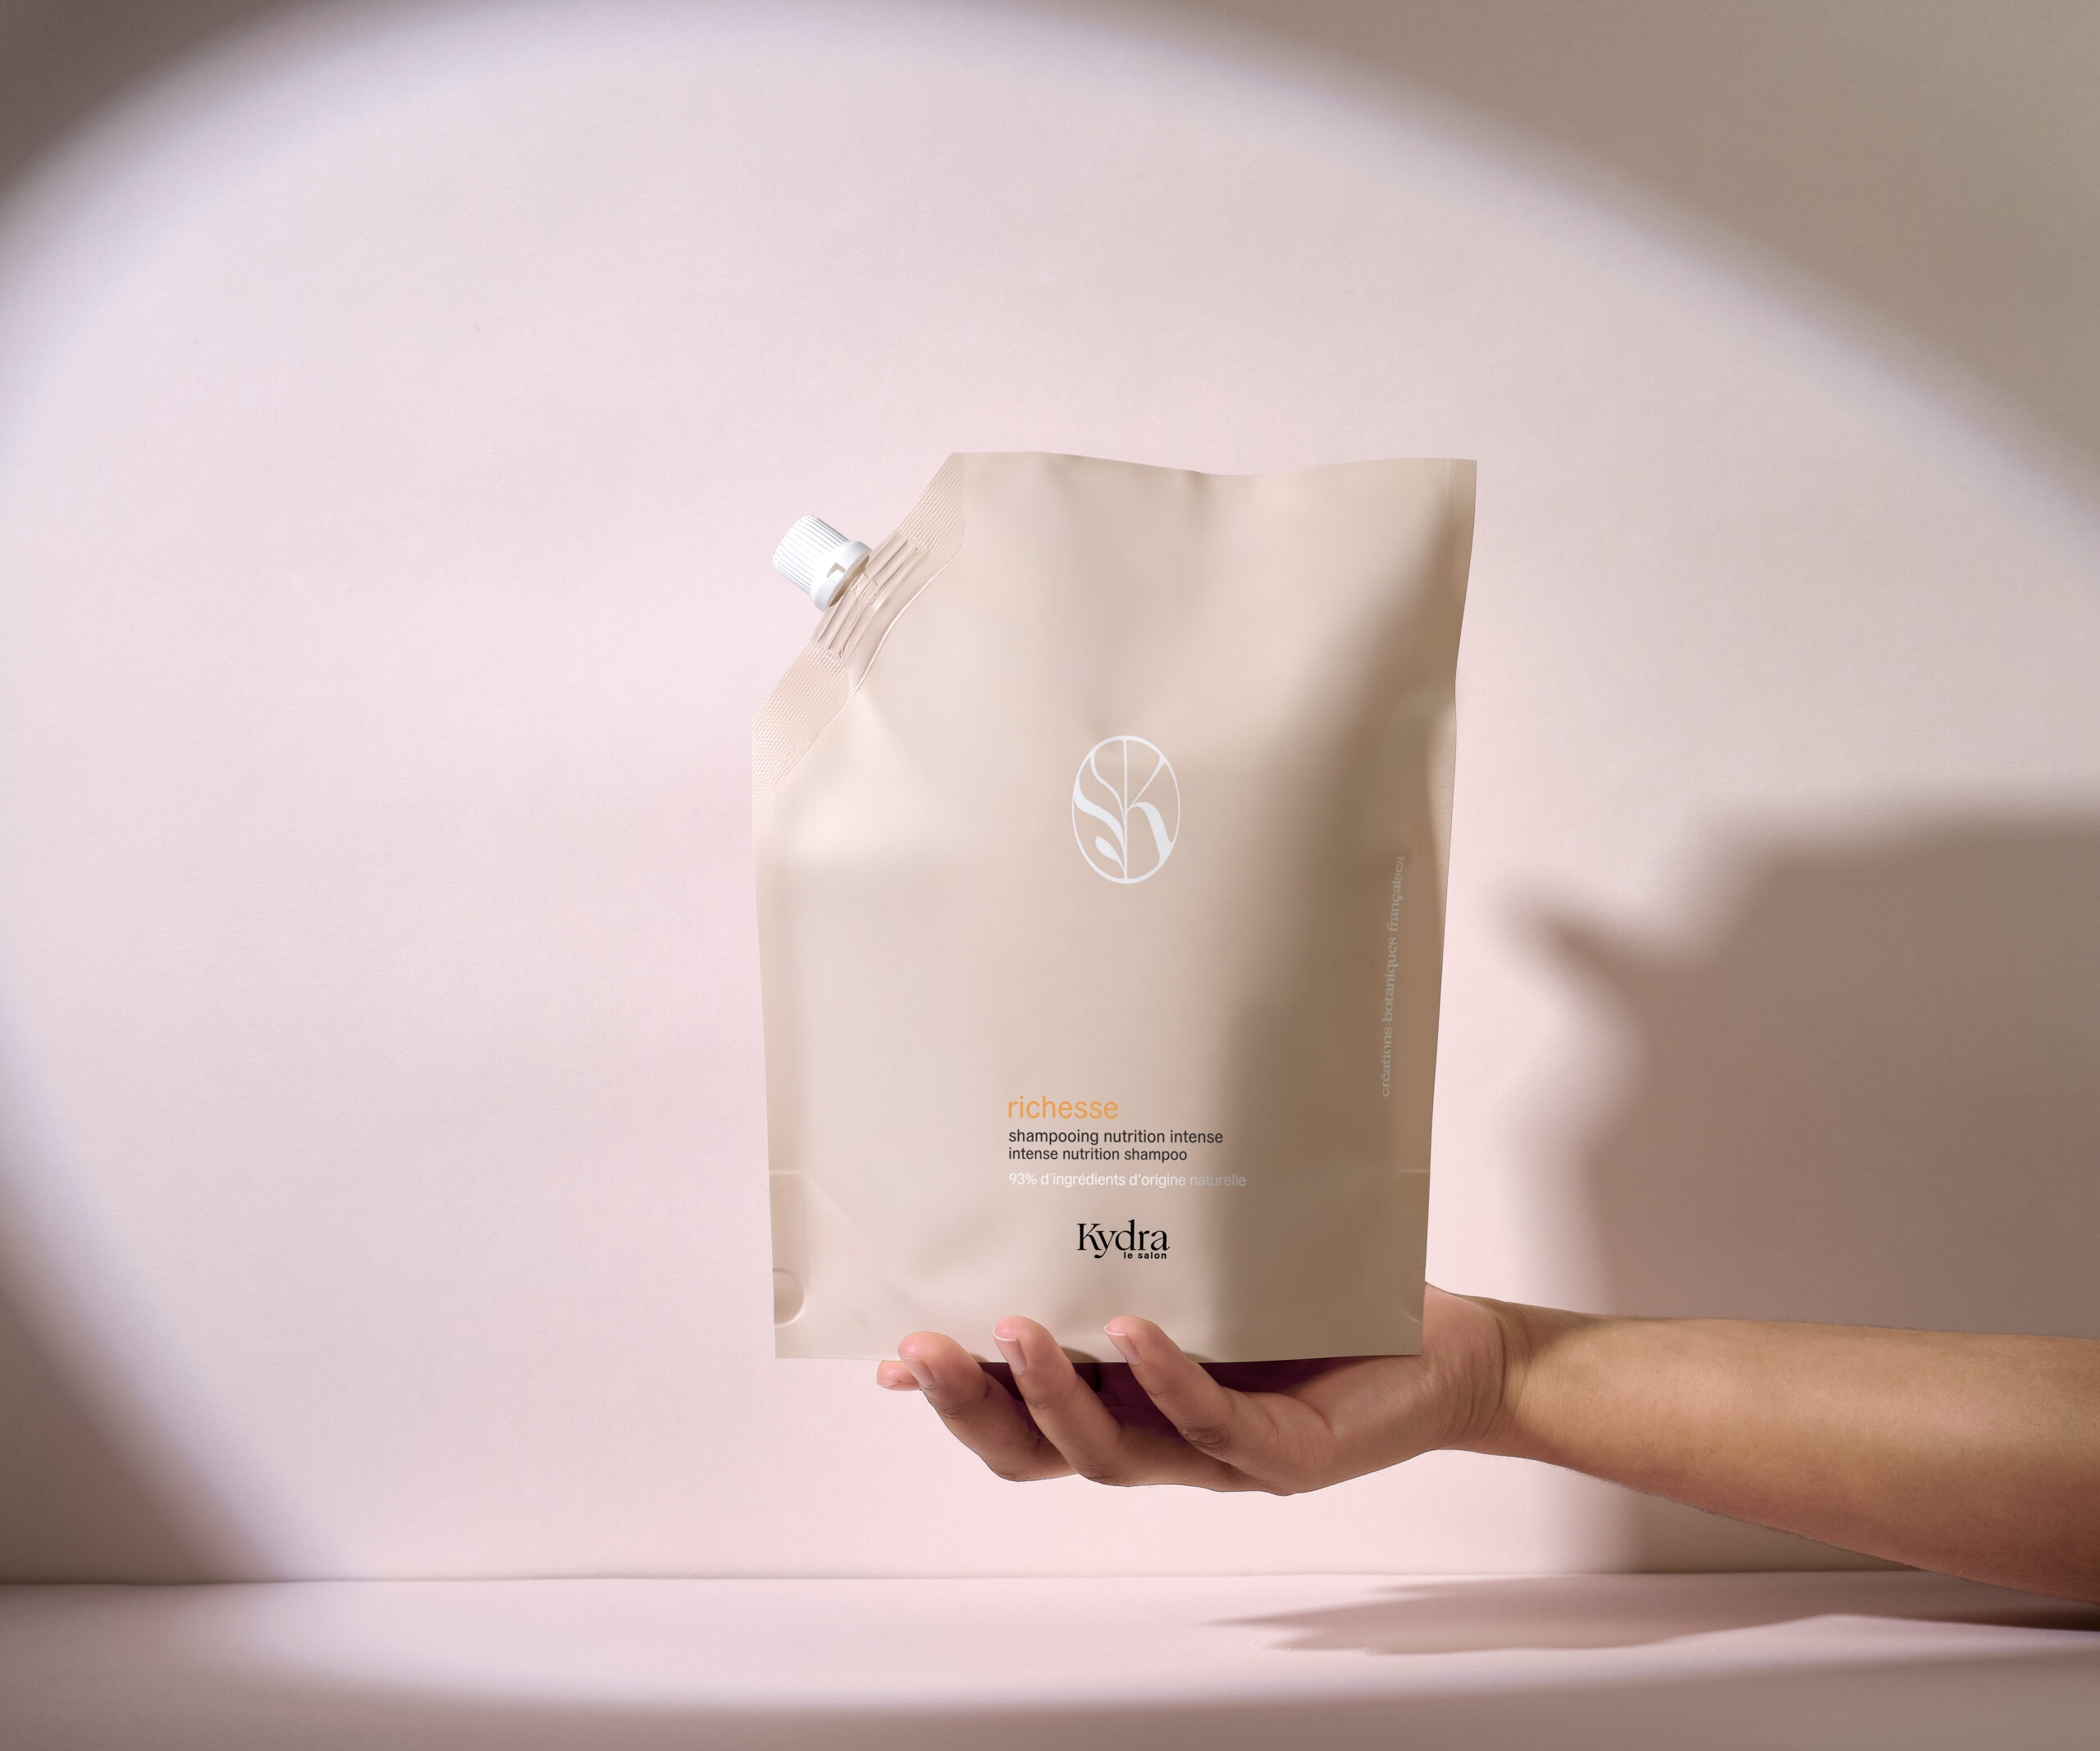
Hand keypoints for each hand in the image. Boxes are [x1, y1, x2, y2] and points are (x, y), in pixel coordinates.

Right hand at [873, 1285, 1511, 1492]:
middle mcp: (1160, 1435)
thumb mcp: (1210, 1274)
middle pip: (1040, 1452)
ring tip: (1011, 1332)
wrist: (1446, 1353)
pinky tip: (1135, 1331)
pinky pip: (1211, 1424)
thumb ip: (1136, 1263)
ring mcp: (1219, 1454)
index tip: (889, 1352)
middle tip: (917, 1350)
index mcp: (1127, 1400)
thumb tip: (1042, 1222)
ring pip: (1110, 1452)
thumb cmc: (1322, 1308)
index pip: (1018, 1420)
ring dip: (1051, 1397)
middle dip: (972, 1404)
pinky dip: (1165, 1378)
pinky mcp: (1285, 1455)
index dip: (953, 1398)